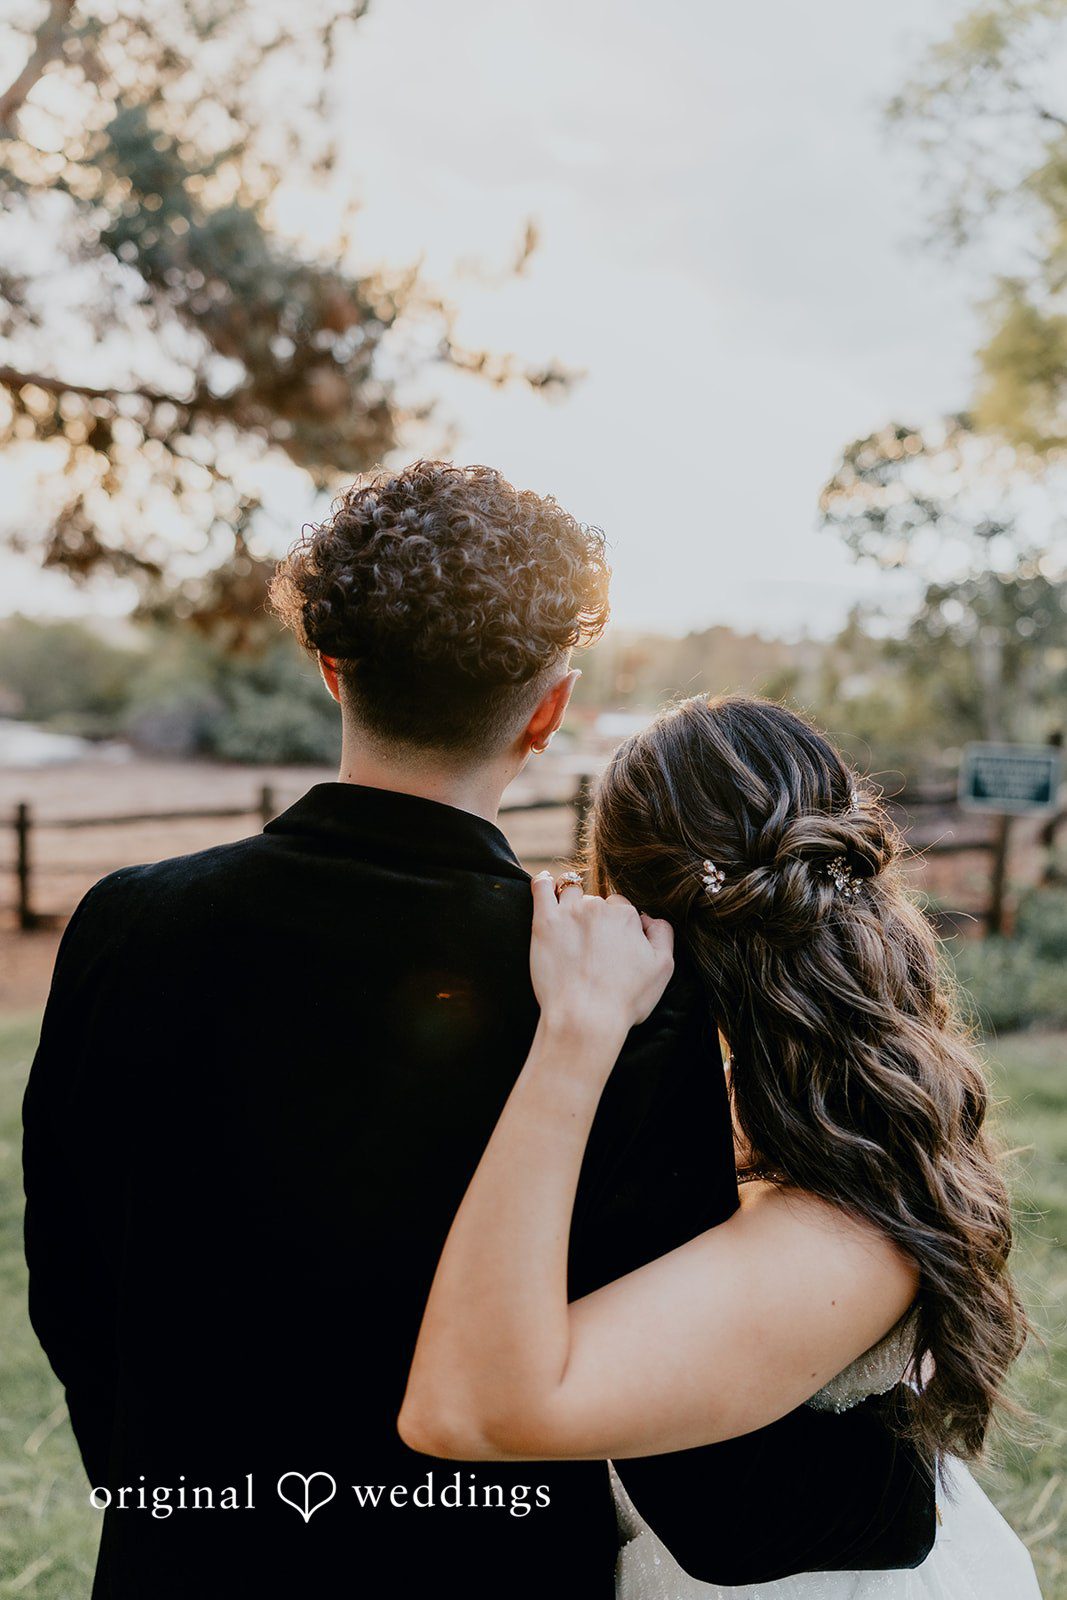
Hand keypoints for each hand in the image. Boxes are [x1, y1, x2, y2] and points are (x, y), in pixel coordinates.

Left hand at [529, 872, 673, 1044]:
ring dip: (571, 903)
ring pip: (571, 893)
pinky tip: (545, 885)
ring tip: (569, 925)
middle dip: (596, 918)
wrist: (585, 1017)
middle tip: (591, 948)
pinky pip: (541, 887)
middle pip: (597, 902)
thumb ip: (663, 934)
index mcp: (627, 916)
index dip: (618, 926)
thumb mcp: (663, 968)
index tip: (612, 947)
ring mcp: (569, 912)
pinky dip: (543, 883)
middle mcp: (599, 908)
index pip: (622, 908)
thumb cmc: (625, 998)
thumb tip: (649, 918)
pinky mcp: (544, 922)